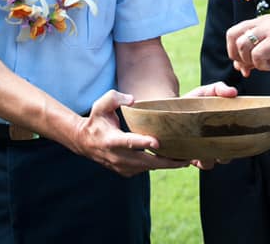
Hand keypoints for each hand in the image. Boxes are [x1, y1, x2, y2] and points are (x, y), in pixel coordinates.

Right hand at [73, 90, 190, 176]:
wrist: (84, 142)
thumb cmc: (97, 120)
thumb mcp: (101, 104)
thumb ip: (115, 98)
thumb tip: (133, 99)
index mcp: (111, 140)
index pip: (128, 142)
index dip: (143, 142)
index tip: (157, 143)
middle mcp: (117, 156)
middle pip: (145, 162)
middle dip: (166, 161)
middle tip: (185, 158)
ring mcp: (121, 166)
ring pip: (147, 168)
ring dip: (166, 165)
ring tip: (185, 160)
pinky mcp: (126, 172)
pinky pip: (145, 170)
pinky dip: (158, 166)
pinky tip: (172, 161)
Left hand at [182, 81, 237, 168]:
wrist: (170, 107)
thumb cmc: (193, 100)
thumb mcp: (206, 92)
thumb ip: (220, 89)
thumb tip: (234, 92)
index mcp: (222, 134)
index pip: (236, 146)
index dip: (236, 146)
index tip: (231, 139)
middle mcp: (212, 146)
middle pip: (224, 158)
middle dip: (223, 155)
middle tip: (217, 147)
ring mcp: (198, 152)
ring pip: (207, 164)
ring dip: (206, 159)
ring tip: (200, 150)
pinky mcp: (182, 156)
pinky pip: (186, 164)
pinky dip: (186, 160)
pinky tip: (186, 152)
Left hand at [226, 14, 269, 75]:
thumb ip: (257, 55)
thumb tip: (241, 65)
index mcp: (262, 23)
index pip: (235, 32)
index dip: (233, 50)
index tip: (242, 64)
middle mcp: (264, 22)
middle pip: (233, 35)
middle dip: (236, 55)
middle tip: (248, 66)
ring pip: (243, 44)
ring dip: (249, 60)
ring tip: (262, 65)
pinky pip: (258, 53)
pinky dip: (260, 64)